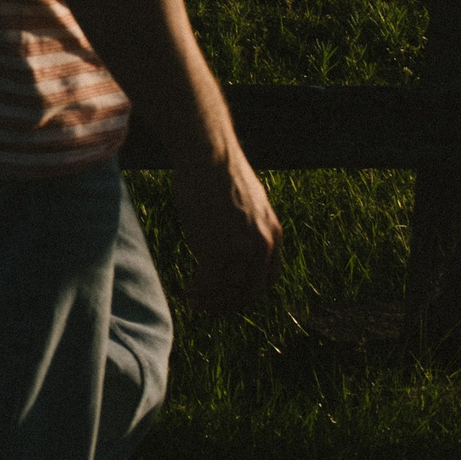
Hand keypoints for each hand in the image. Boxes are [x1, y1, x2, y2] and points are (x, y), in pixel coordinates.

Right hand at [171, 148, 282, 312]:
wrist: (207, 154)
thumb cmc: (217, 169)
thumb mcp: (246, 200)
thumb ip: (246, 224)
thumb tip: (232, 234)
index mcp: (273, 234)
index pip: (269, 277)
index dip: (250, 290)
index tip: (230, 291)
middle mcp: (262, 246)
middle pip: (251, 291)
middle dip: (229, 303)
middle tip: (210, 305)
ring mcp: (241, 249)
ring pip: (229, 291)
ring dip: (211, 301)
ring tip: (194, 299)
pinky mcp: (216, 250)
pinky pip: (208, 283)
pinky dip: (197, 291)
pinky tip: (186, 289)